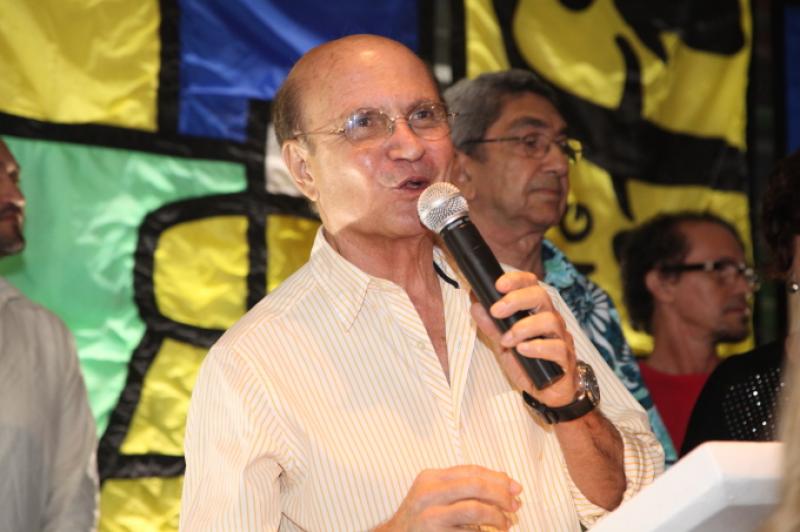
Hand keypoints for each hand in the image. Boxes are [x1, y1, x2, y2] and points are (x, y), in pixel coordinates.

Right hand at [375, 465, 521, 530]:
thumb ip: (462, 487)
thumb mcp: (434, 495)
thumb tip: (505, 485)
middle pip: (475, 485)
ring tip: (505, 524)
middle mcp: (428, 493)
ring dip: (497, 516)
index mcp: (430, 478)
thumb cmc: (420, 518)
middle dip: (501, 495)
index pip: (471, 470)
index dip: (498, 478)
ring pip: (475, 508)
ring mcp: (430, 515)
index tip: (515, 488)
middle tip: (514, 506)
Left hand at [470, 270, 578, 406]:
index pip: (531, 284)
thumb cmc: (527, 362)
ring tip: (507, 340)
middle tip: (496, 311)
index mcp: (536, 311)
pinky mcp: (565, 358)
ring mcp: (561, 338)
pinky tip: (522, 350)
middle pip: (541, 296)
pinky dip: (537, 347)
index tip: (498, 285)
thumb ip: (491, 325)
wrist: (548, 391)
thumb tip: (475, 304)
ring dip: (524, 327)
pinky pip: (557, 347)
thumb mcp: (503, 343)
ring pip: (550, 321)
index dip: (516, 280)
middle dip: (517, 300)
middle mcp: (551, 320)